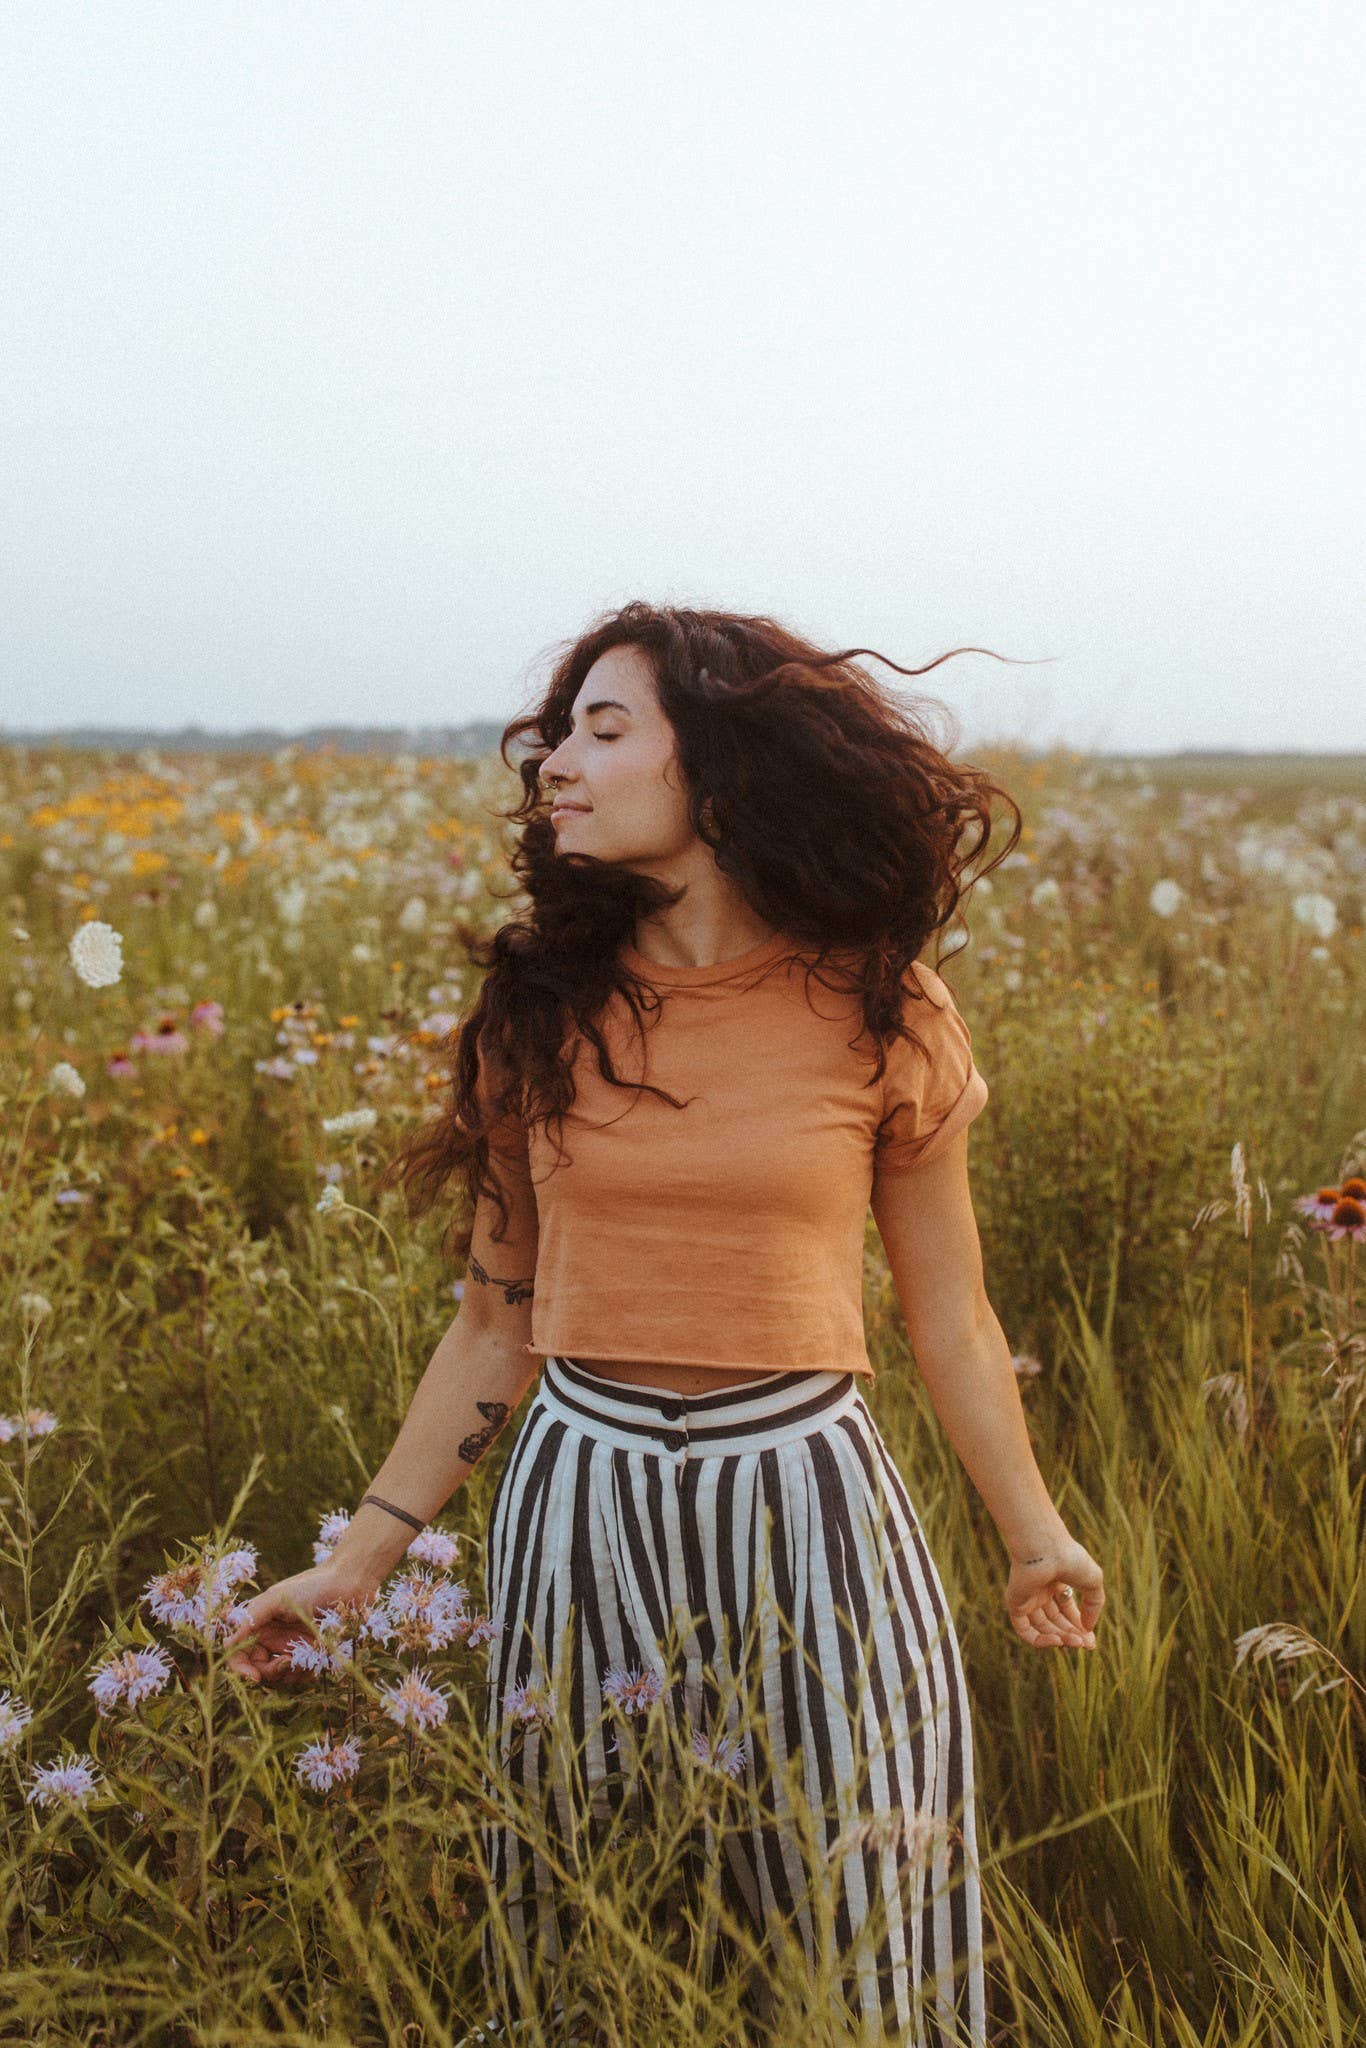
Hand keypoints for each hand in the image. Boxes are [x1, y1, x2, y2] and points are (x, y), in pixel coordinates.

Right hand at [222, 1564, 373, 1687]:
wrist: (350, 1583)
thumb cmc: (312, 1586)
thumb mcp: (277, 1598)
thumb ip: (252, 1619)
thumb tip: (226, 1645)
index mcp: (260, 1625)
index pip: (238, 1654)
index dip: (241, 1670)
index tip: (255, 1678)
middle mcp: (272, 1639)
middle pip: (258, 1671)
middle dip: (270, 1672)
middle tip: (287, 1662)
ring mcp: (292, 1648)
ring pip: (280, 1678)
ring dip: (292, 1671)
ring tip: (309, 1651)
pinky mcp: (311, 1656)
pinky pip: (302, 1676)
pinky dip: (308, 1670)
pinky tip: (320, 1653)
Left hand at [1005, 1538, 1103, 1650]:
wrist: (1044, 1548)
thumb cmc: (1069, 1558)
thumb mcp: (1093, 1581)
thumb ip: (1094, 1605)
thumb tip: (1088, 1628)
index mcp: (1057, 1581)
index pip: (1067, 1610)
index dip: (1079, 1627)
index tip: (1091, 1642)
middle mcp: (1040, 1590)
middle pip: (1056, 1621)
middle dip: (1072, 1635)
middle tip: (1085, 1645)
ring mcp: (1027, 1598)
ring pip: (1043, 1628)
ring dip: (1061, 1639)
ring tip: (1076, 1642)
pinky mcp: (1014, 1604)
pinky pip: (1025, 1630)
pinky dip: (1040, 1640)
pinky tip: (1057, 1640)